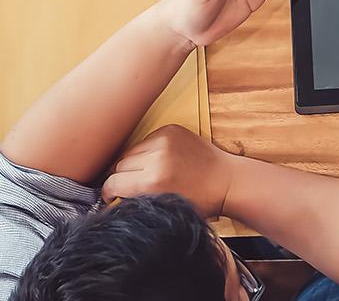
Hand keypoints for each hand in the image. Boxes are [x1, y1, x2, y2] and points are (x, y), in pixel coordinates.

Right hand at [102, 125, 242, 217]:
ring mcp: (164, 140)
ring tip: (148, 173)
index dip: (110, 193)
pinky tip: (160, 161)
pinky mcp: (170, 130)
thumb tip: (111, 200)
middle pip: (119, 166)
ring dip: (134, 163)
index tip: (112, 197)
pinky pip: (145, 141)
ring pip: (130, 152)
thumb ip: (137, 202)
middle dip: (123, 178)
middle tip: (133, 187)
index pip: (112, 183)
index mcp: (154, 182)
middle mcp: (157, 158)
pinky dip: (148, 151)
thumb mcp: (165, 209)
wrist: (228, 181)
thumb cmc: (200, 201)